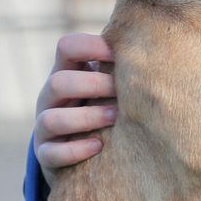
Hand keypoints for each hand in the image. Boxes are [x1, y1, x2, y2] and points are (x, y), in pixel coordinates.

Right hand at [33, 33, 117, 182]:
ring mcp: (44, 128)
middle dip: (93, 85)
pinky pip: (51, 153)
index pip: (67, 47)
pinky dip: (75, 150)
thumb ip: (118, 69)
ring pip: (51, 119)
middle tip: (120, 92)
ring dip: (86, 117)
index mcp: (65, 73)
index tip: (118, 55)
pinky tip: (99, 146)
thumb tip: (157, 51)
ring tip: (114, 117)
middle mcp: (50, 98)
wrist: (76, 149)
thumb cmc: (101, 107)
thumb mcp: (105, 85)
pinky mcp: (46, 154)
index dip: (91, 46)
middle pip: (58, 82)